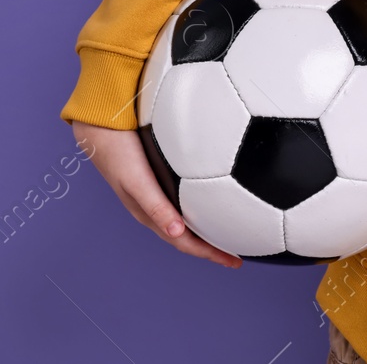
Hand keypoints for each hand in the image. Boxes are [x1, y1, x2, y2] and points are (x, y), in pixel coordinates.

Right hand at [70, 121, 241, 267]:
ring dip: (206, 232)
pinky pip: (183, 202)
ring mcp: (156, 196)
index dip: (209, 253)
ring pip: (185, 222)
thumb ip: (156, 206)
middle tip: (237, 257)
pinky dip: (200, 210)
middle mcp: (154, 209)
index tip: (235, 263)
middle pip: (187, 236)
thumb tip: (178, 233)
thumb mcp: (137, 182)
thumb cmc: (119, 155)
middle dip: (212, 248)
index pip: (185, 242)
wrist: (102, 129)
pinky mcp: (159, 180)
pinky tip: (212, 203)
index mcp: (150, 215)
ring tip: (228, 236)